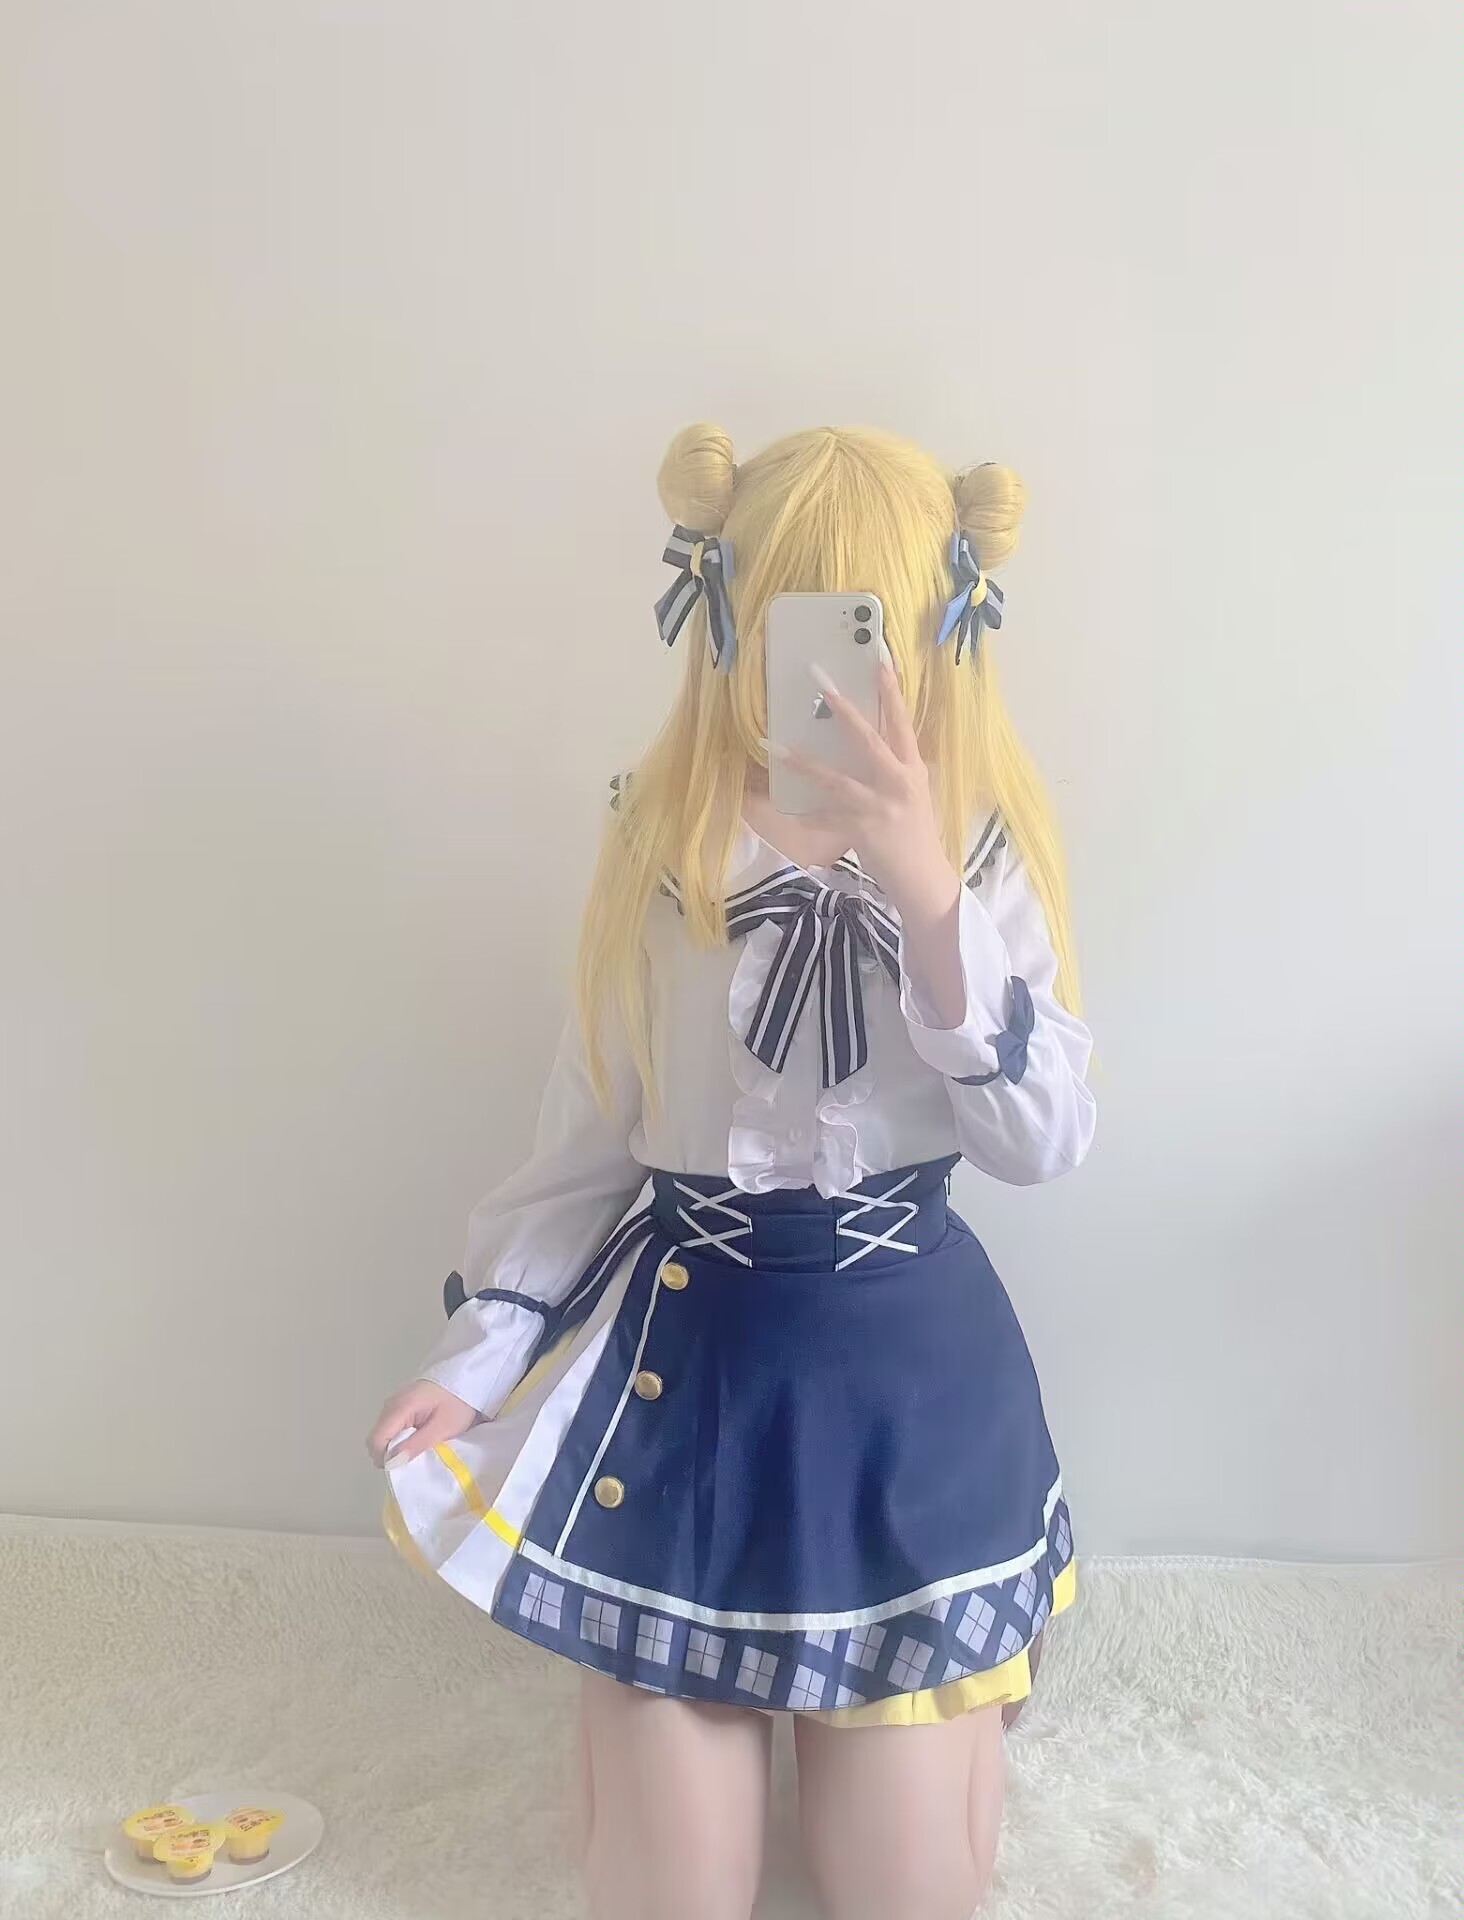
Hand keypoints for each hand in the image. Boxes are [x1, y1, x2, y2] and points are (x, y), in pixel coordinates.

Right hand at [366, 1379, 476, 1467]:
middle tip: (412, 1460)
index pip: (376, 1440)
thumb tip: (392, 1462)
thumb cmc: (458, 1404)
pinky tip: (415, 1439)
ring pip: (382, 1434)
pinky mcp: (399, 1406)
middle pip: (376, 1438)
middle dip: (389, 1454)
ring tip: (417, 1450)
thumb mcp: (442, 1428)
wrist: (467, 1381)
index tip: (404, 1466)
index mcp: (399, 1407)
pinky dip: (398, 1438)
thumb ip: (416, 1444)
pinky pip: (390, 1428)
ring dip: (394, 1447)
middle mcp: (390, 1404)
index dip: (385, 1458)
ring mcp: (393, 1403)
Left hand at [774, 663, 960, 923]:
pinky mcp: (862, 829)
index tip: (879, 662)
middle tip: (820, 682)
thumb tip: (876, 744)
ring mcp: (880, 806)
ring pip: (835, 778)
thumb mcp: (915, 794)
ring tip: (774, 744)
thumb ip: (898, 769)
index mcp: (913, 769)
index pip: (902, 723)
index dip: (891, 693)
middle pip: (868, 738)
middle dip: (842, 708)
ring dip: (802, 761)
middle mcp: (898, 782)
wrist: (923, 877)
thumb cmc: (917, 834)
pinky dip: (805, 814)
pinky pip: (825, 818)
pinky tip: (784, 806)